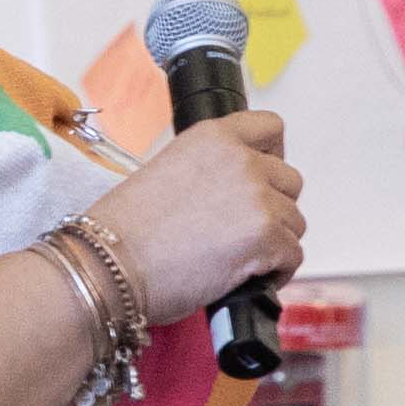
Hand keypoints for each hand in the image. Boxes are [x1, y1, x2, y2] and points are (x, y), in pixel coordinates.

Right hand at [91, 113, 302, 323]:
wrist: (110, 265)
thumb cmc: (126, 232)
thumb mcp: (168, 173)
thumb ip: (209, 173)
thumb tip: (232, 199)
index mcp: (213, 137)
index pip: (270, 127)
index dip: (272, 156)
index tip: (263, 178)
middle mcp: (240, 160)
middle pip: (289, 181)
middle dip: (273, 208)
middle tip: (243, 232)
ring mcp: (256, 197)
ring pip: (294, 222)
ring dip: (274, 242)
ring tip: (240, 261)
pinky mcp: (265, 237)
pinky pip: (293, 255)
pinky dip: (277, 271)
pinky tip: (247, 279)